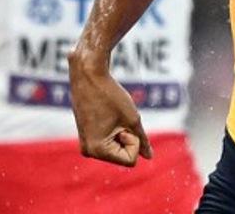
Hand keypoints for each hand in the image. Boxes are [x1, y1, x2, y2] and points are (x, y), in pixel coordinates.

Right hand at [69, 52, 151, 167]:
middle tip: (114, 116)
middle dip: (126, 136)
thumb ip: (141, 140)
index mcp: (97, 150)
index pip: (130, 159)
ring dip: (120, 131)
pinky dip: (113, 128)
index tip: (121, 121)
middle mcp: (88, 151)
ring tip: (109, 114)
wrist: (88, 73)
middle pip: (123, 155)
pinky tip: (104, 112)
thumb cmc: (110, 94)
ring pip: (117, 147)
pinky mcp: (86, 134)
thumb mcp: (132, 119)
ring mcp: (85, 143)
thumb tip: (149, 156)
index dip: (133, 139)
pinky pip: (109, 139)